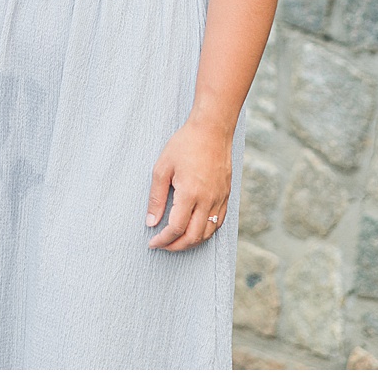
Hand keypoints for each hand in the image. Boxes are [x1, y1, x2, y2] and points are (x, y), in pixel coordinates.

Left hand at [145, 119, 232, 250]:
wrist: (212, 130)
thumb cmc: (185, 144)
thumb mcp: (162, 168)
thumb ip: (156, 198)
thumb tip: (151, 222)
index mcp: (190, 193)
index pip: (176, 228)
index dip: (163, 240)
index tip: (153, 242)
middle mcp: (207, 200)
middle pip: (193, 237)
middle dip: (176, 246)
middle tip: (163, 246)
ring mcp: (219, 198)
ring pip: (207, 233)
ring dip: (191, 242)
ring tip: (177, 241)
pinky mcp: (226, 195)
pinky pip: (218, 222)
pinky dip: (206, 232)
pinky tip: (195, 230)